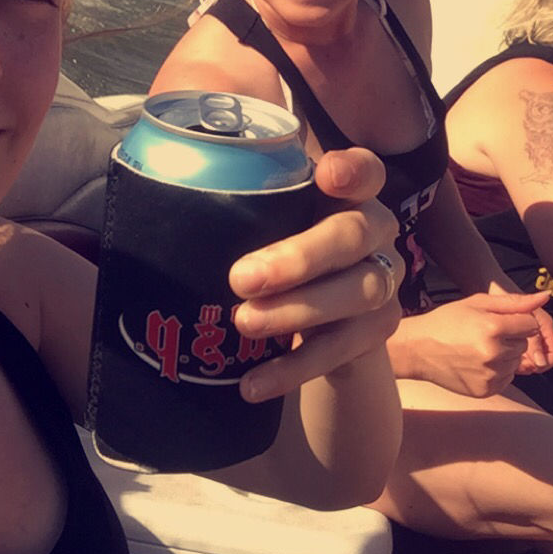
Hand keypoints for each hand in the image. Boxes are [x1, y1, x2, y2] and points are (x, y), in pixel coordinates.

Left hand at [228, 148, 402, 401]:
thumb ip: (246, 204)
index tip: (325, 174)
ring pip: (357, 293)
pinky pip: (340, 350)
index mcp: (352, 195)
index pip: (367, 171)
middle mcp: (377, 233)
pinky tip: (253, 382)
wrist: (324, 322)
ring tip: (244, 322)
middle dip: (299, 257)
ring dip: (296, 310)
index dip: (353, 171)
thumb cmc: (284, 251)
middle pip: (353, 235)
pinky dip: (294, 368)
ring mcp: (384, 283)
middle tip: (242, 277)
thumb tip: (168, 194)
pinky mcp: (377, 332)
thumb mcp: (270, 223)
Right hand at [399, 288, 552, 398]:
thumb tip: (546, 296)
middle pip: (524, 345)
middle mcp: (494, 353)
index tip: (499, 322)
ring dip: (505, 356)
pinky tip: (477, 363)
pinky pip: (506, 379)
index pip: (531, 325)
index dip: (517, 321)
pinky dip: (497, 371)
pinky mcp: (485, 390)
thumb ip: (515, 301)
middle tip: (484, 335)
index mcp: (493, 328)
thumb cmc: (448, 321)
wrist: (418, 349)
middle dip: (511, 339)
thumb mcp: (478, 303)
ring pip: (516, 363)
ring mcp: (490, 375)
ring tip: (479, 349)